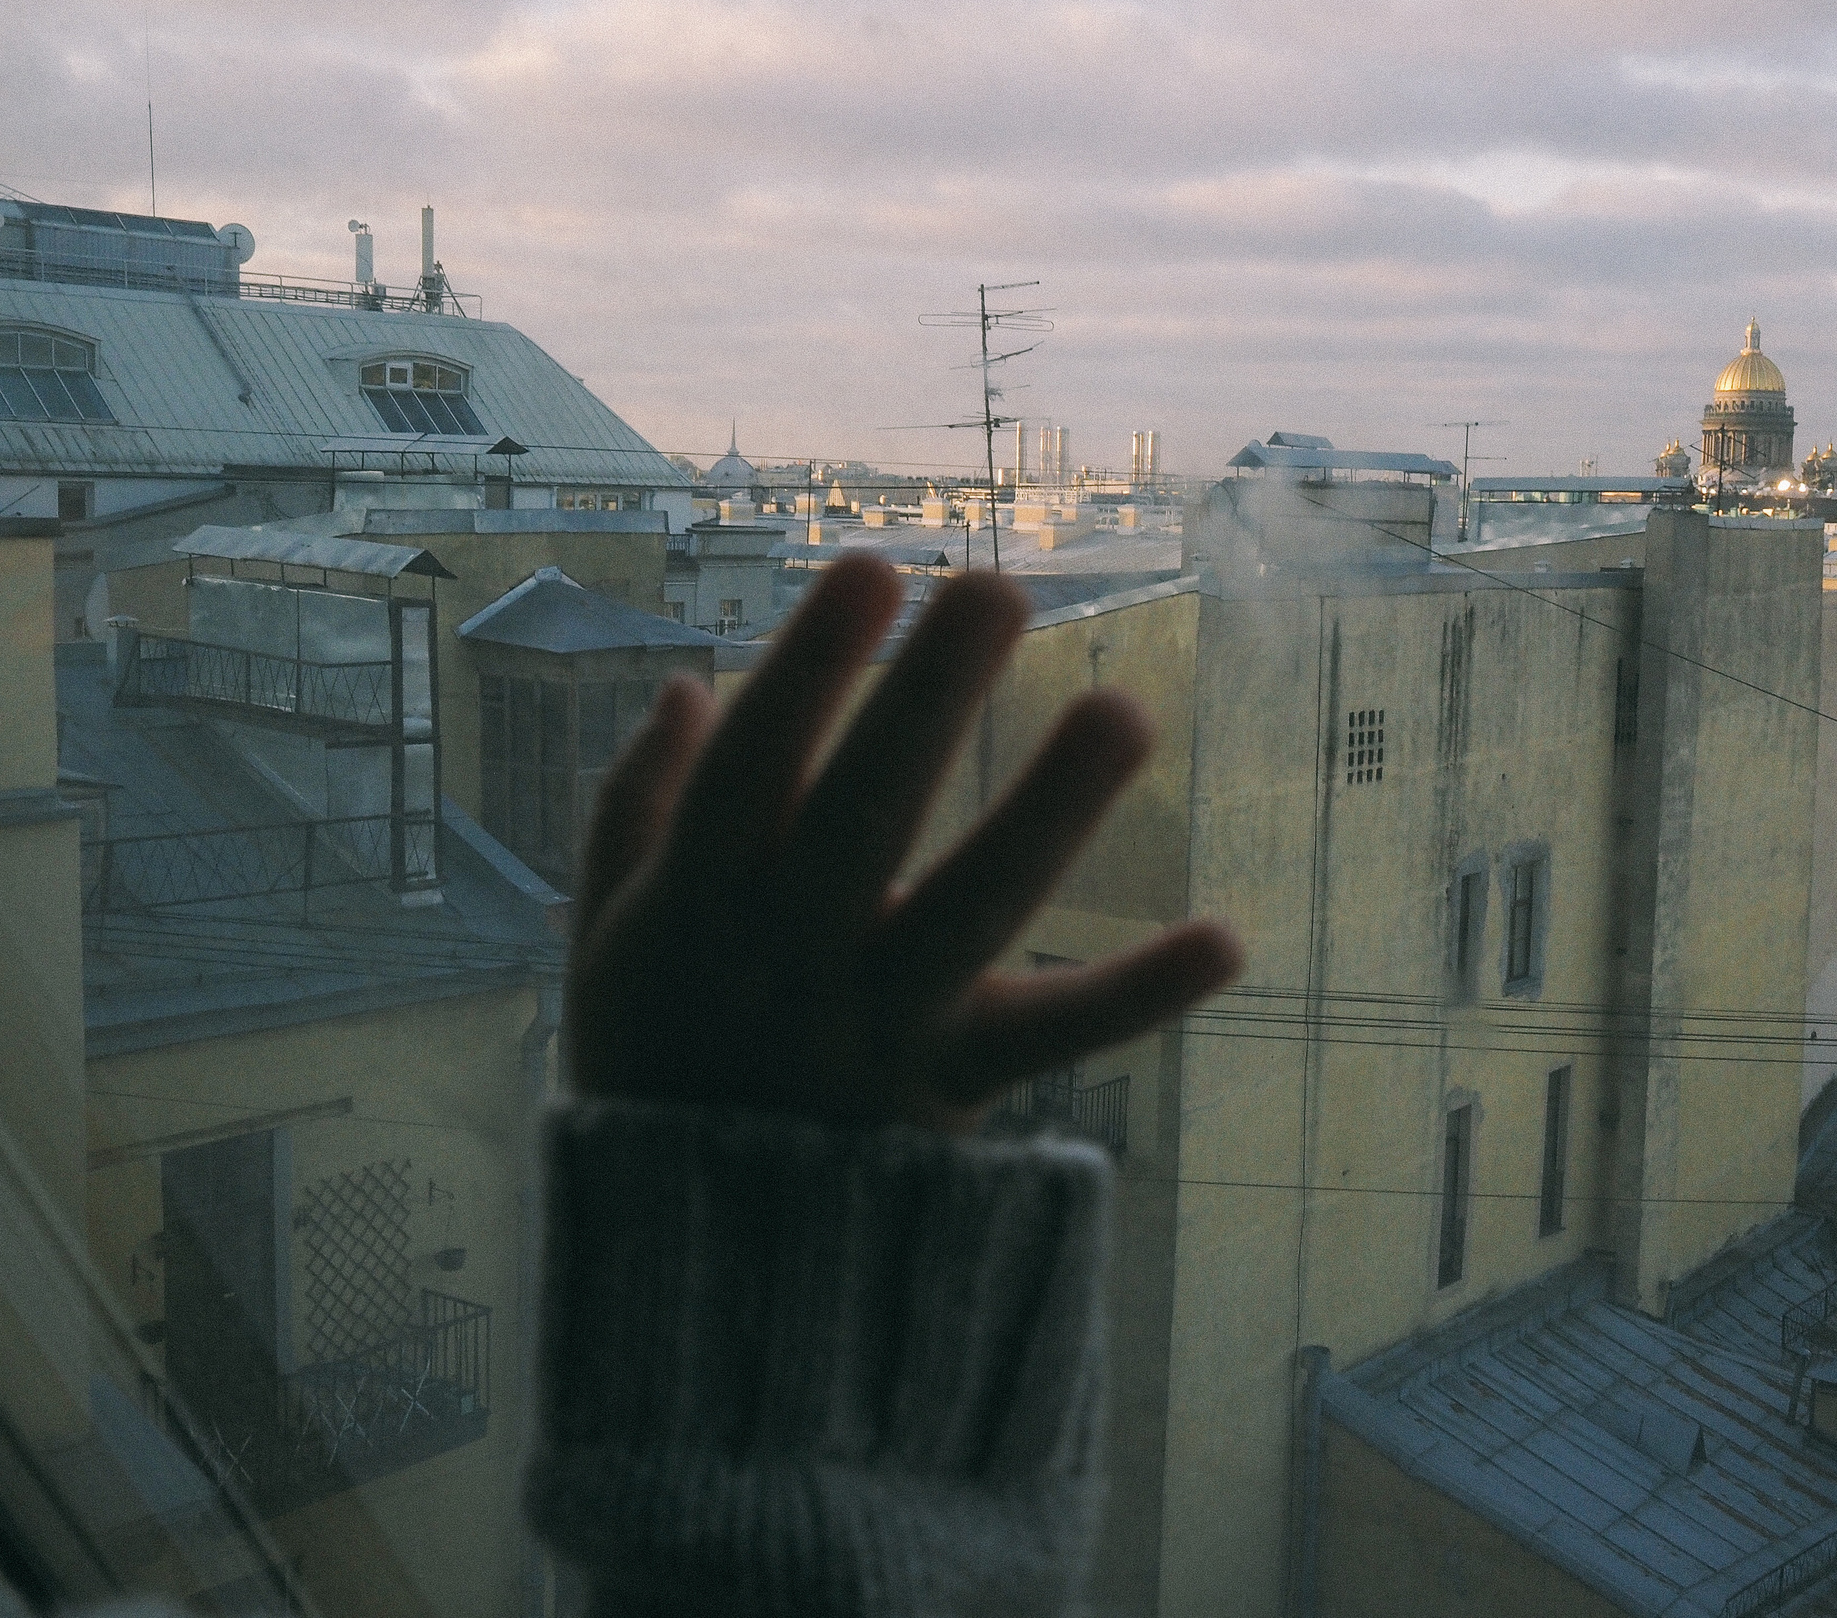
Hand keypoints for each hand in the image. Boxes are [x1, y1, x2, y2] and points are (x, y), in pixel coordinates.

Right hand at [563, 554, 1241, 1132]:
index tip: (872, 566)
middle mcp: (790, 956)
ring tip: (1124, 710)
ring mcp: (879, 1024)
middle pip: (864, 816)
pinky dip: (1140, 994)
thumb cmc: (659, 1060)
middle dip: (929, 699)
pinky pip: (1054, 1040)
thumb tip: (687, 686)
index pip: (753, 768)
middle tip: (1000, 589)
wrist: (688, 1271)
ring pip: (971, 908)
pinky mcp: (958, 1089)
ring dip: (1049, 811)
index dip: (809, 667)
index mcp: (696, 903)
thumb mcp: (609, 940)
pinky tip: (1228, 937)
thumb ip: (636, 810)